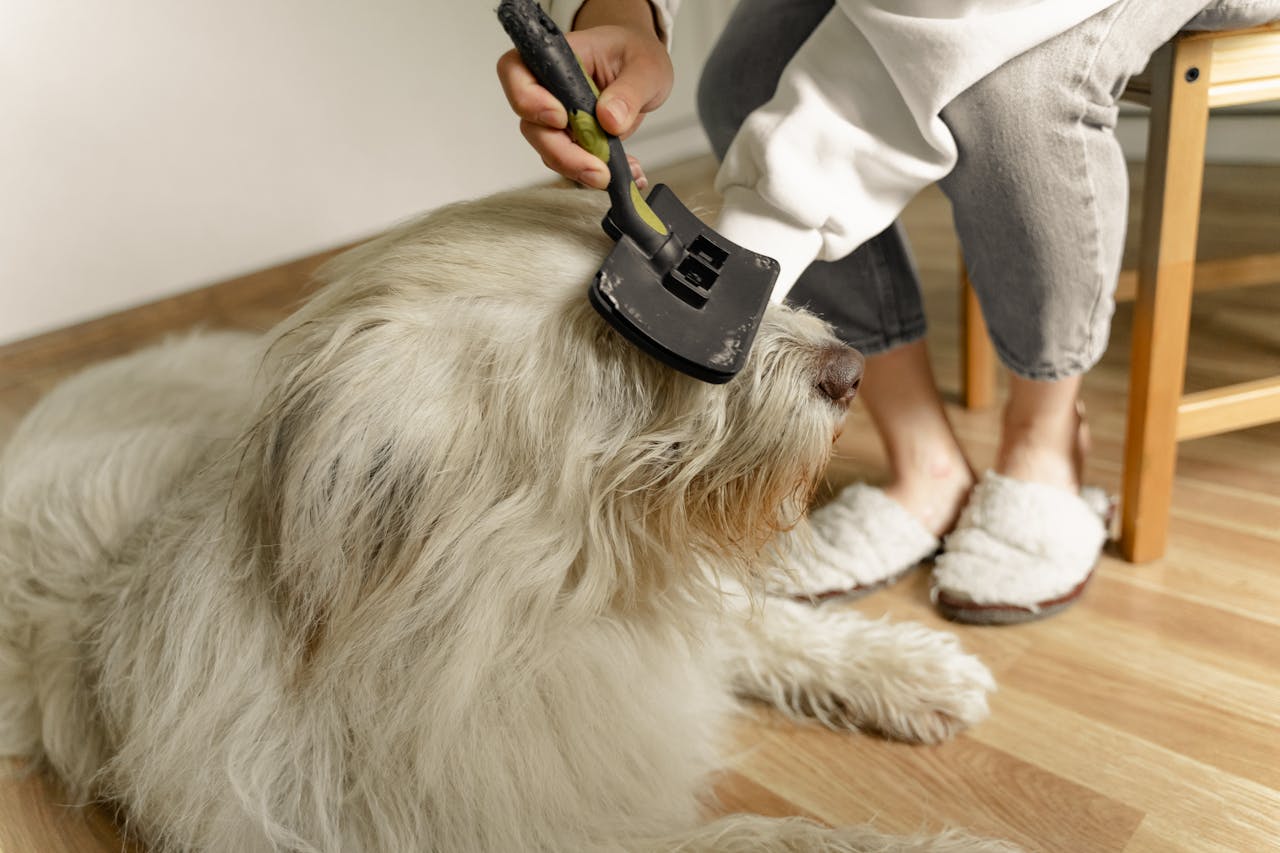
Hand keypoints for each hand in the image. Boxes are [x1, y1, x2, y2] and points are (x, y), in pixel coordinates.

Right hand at [497, 4, 672, 189]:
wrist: (643, 71)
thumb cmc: (636, 54)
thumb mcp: (647, 67)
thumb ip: (630, 91)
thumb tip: (610, 119)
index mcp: (558, 57)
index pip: (515, 72)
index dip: (528, 99)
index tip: (560, 118)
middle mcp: (548, 88)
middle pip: (531, 124)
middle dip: (561, 153)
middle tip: (597, 170)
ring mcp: (556, 117)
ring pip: (549, 150)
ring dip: (578, 168)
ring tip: (613, 174)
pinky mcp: (570, 139)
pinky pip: (572, 162)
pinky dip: (596, 172)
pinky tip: (624, 171)